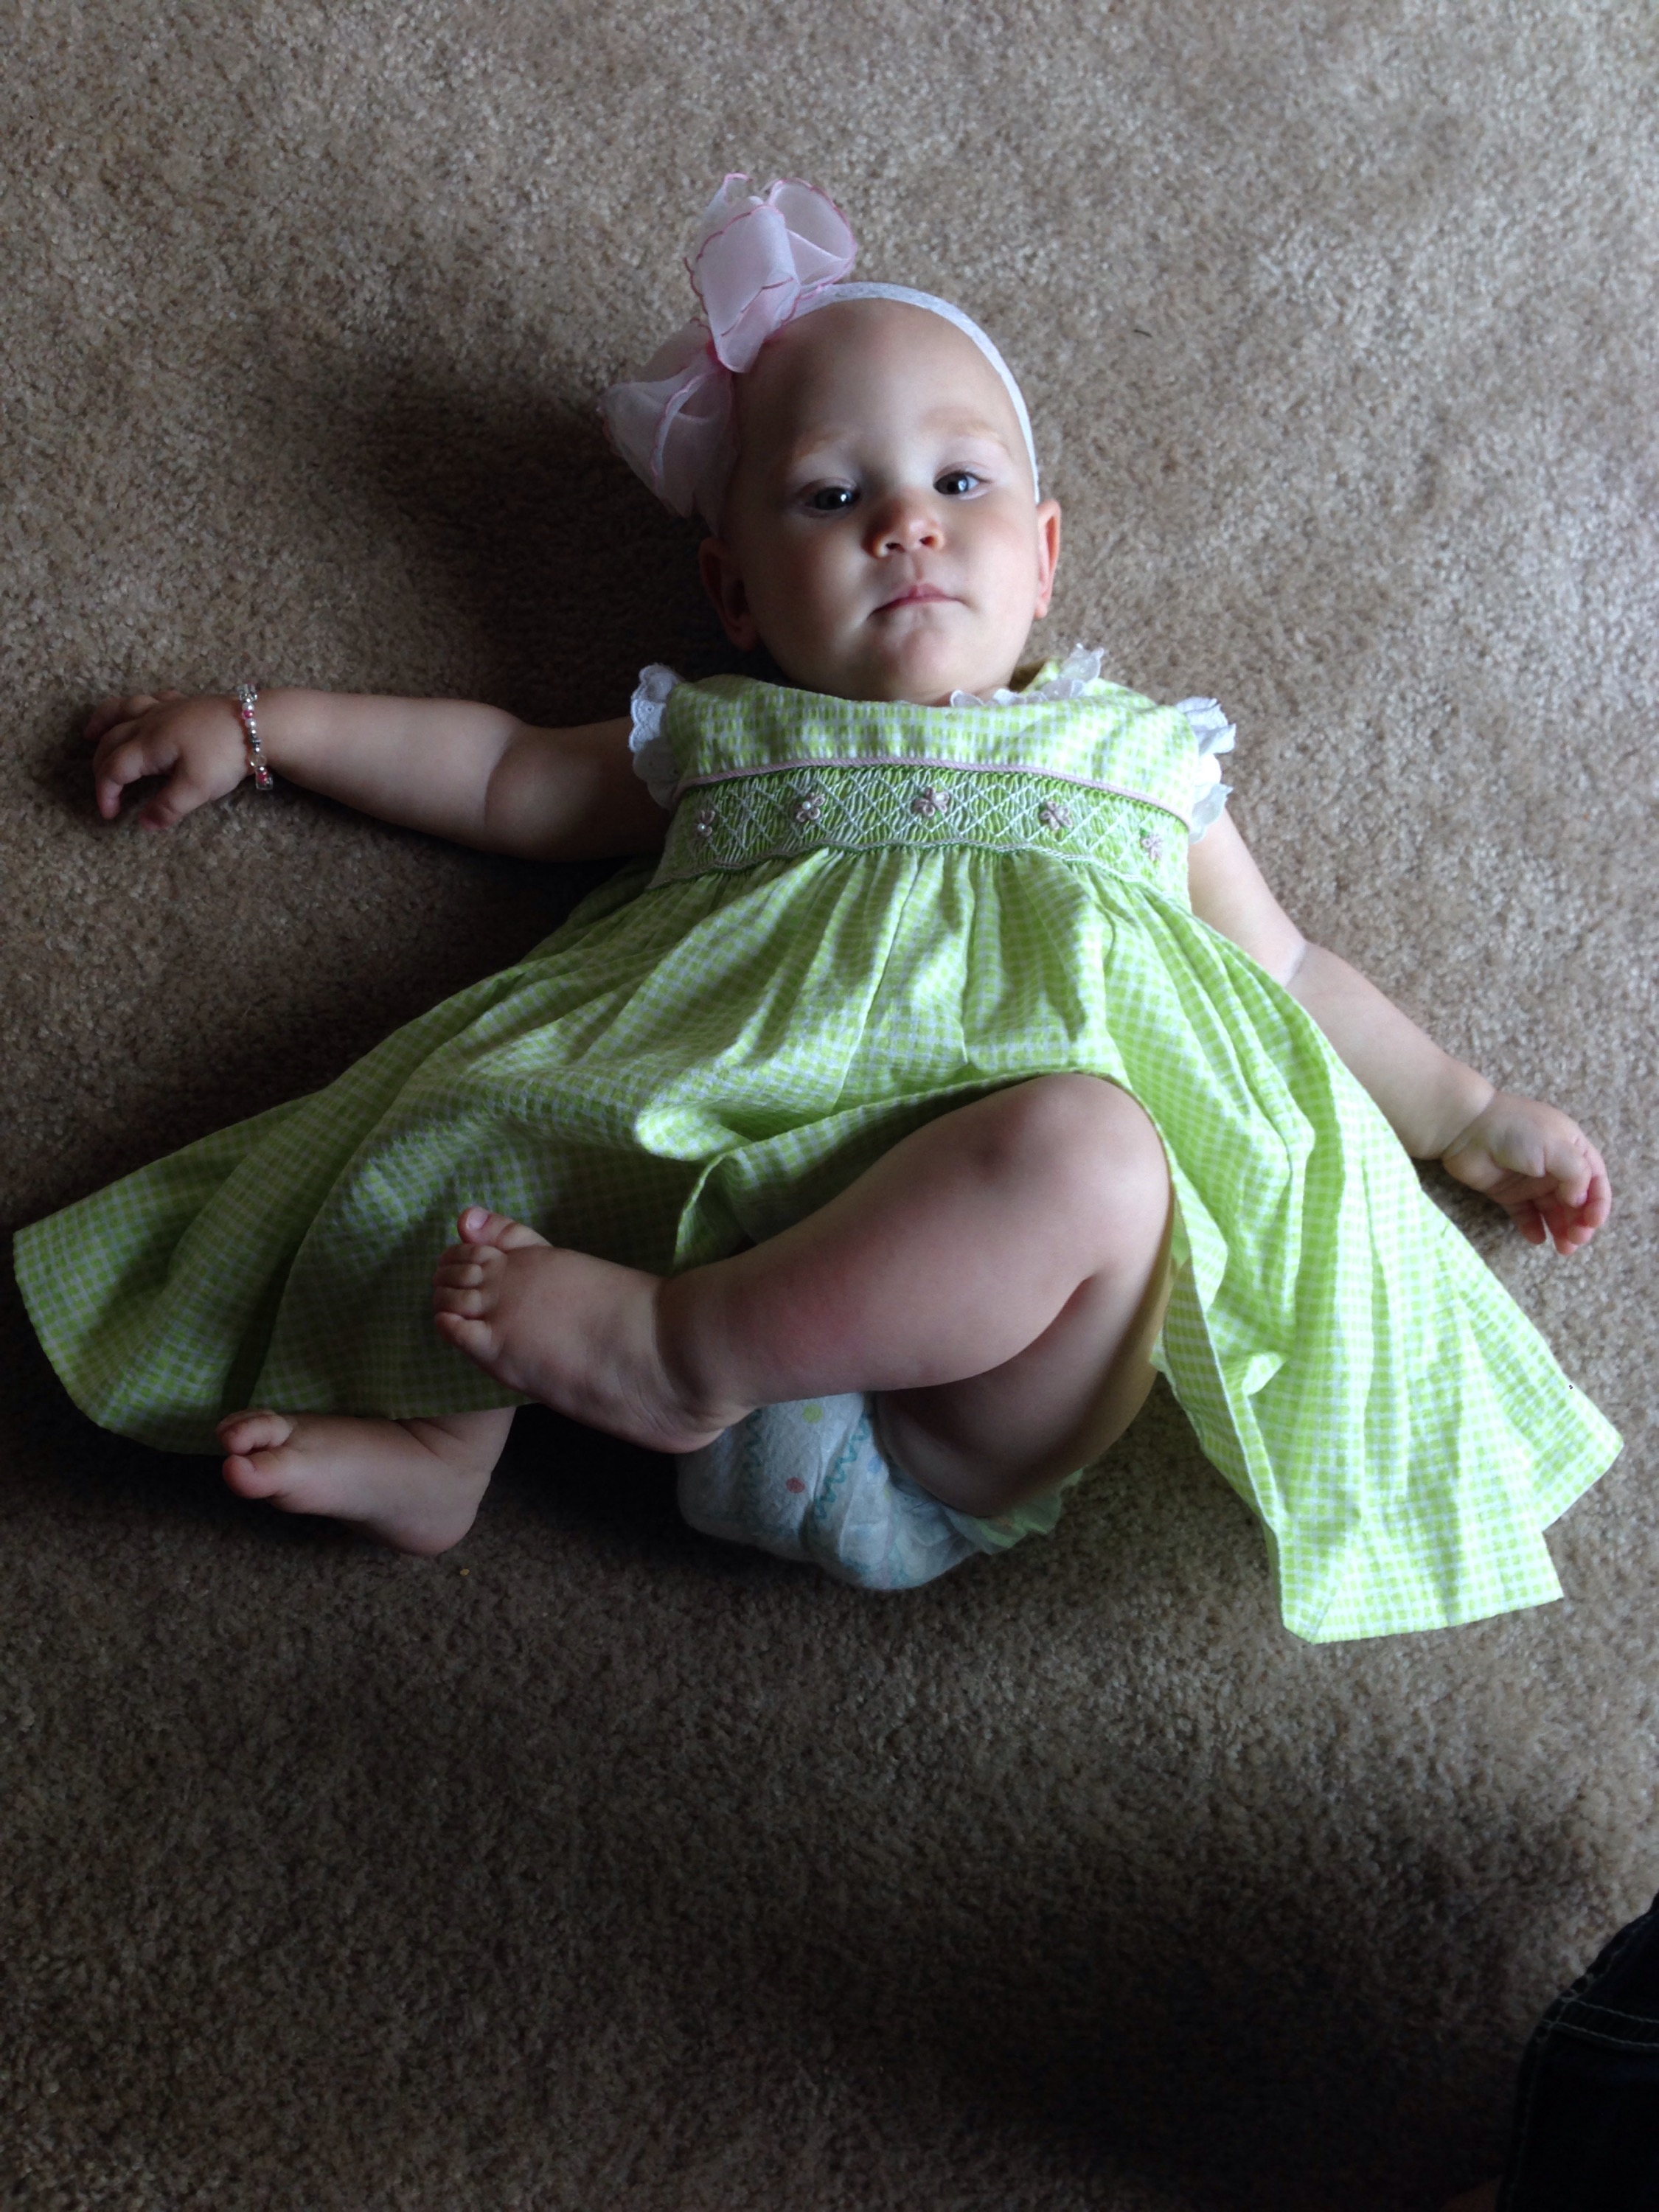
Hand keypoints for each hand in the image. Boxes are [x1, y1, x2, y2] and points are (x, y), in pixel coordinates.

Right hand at [85, 690, 249, 827]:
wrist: (260, 724)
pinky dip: (134, 707)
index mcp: (147, 744)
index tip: (109, 815)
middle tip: (104, 789)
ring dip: (103, 722)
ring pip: (123, 710)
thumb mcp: (196, 789)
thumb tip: (145, 824)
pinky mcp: (185, 702)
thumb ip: (167, 808)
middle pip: (111, 741)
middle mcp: (149, 721)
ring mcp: (167, 708)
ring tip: (91, 733)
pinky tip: (139, 712)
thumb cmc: (225, 756)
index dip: (105, 793)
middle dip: (100, 766)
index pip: (113, 770)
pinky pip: (149, 699)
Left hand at [1441, 1090, 1610, 1252]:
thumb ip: (1576, 1174)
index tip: (1593, 1223)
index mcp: (1572, 1148)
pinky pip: (1525, 1214)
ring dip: (1561, 1229)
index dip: (1599, 1203)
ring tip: (1563, 1249)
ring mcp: (1530, 1180)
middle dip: (1580, 1222)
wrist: (1465, 1128)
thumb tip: (1580, 1201)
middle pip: (1575, 1200)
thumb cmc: (1514, 1130)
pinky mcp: (1507, 1192)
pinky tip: (1537, 1239)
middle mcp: (1554, 1165)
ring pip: (1552, 1210)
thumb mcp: (1556, 1147)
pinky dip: (1533, 1227)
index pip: (1595, 1180)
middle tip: (1577, 1241)